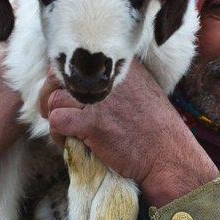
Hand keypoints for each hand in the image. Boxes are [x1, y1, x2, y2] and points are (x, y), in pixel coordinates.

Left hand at [40, 60, 218, 206]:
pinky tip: (69, 142)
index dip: (67, 80)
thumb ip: (117, 83)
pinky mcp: (92, 123)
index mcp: (119, 67)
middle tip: (53, 112)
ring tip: (65, 131)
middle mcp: (108, 79)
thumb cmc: (157, 129)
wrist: (168, 157)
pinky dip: (57, 134)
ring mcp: (99, 101)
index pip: (78, 62)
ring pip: (54, 99)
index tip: (69, 95)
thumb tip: (88, 84)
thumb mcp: (142, 91)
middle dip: (50, 95)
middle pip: (59, 76)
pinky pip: (57, 121)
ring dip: (54, 117)